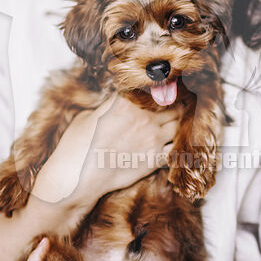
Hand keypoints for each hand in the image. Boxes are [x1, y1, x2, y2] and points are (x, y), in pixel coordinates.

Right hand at [31, 94, 180, 211]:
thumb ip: (110, 106)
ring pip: (180, 124)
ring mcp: (153, 138)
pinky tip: (177, 141)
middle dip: (179, 102)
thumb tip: (116, 103)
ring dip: (181, 121)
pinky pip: (176, 147)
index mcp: (128, 101)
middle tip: (183, 101)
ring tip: (181, 120)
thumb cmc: (77, 144)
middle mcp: (145, 116)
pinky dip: (179, 143)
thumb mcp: (90, 114)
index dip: (165, 84)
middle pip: (175, 103)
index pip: (156, 85)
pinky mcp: (155, 159)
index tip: (169, 83)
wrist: (79, 176)